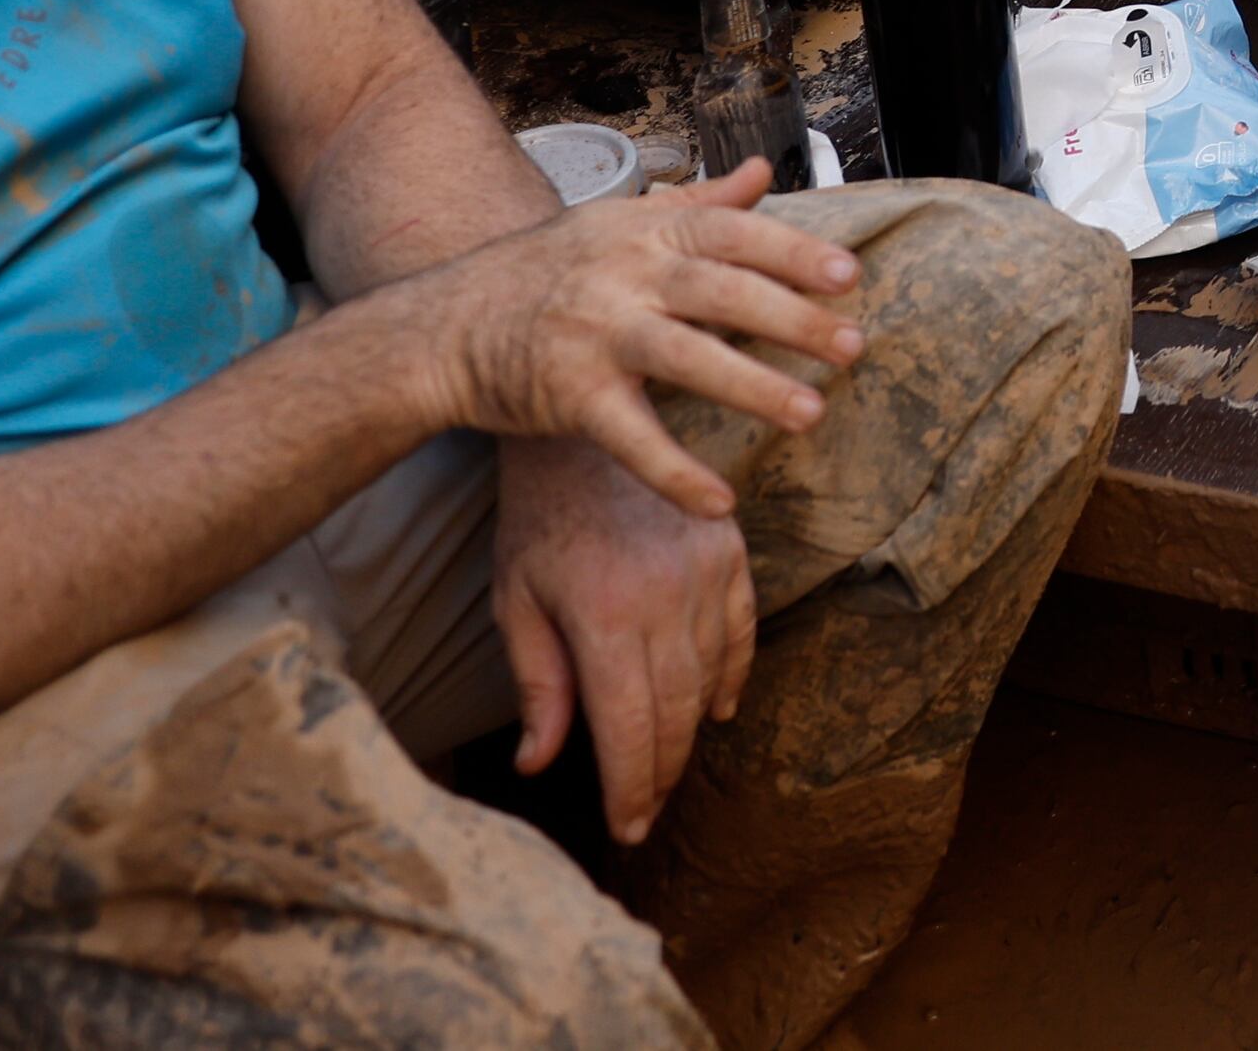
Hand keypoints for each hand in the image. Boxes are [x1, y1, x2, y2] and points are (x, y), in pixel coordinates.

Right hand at [398, 163, 865, 521]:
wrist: (444, 327)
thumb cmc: (547, 273)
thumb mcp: (618, 224)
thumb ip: (696, 204)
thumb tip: (760, 171)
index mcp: (643, 231)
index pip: (730, 232)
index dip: (792, 250)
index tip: (850, 276)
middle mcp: (622, 275)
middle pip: (720, 290)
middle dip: (791, 318)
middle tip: (854, 347)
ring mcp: (594, 334)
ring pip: (684, 358)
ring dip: (751, 387)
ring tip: (812, 415)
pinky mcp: (568, 396)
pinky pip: (630, 437)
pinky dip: (673, 471)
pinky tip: (720, 503)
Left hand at [493, 433, 754, 844]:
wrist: (585, 430)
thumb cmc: (538, 521)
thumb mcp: (515, 602)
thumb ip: (537, 684)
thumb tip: (538, 764)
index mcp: (603, 613)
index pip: (627, 727)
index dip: (629, 788)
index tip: (627, 828)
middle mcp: (664, 595)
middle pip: (674, 713)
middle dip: (659, 773)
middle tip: (645, 811)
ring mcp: (705, 570)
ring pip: (710, 679)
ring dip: (690, 732)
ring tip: (666, 765)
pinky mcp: (729, 551)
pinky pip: (741, 632)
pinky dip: (731, 676)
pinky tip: (715, 708)